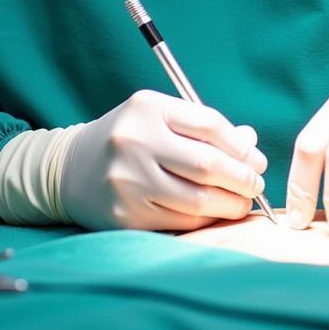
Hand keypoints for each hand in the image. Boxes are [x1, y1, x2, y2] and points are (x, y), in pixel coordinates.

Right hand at [59, 89, 267, 231]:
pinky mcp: (125, 214)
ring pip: (198, 199)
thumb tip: (251, 144)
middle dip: (242, 178)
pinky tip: (216, 214)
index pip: (209, 125)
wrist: (71, 169)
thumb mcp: (160, 118)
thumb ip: (204, 128)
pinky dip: (207, 219)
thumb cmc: (129, 138)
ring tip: (243, 202)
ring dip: (231, 204)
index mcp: (148, 108)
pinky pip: (180, 221)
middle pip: (207, 164)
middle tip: (256, 185)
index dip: (241, 146)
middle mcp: (135, 141)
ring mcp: (128, 180)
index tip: (257, 159)